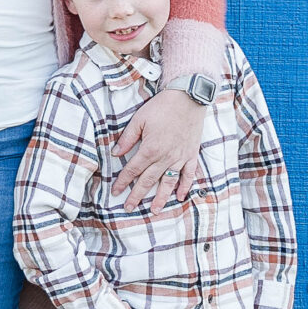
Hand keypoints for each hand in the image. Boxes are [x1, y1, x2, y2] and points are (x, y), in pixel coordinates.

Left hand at [116, 84, 205, 210]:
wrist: (188, 98)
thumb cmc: (162, 107)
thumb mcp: (139, 119)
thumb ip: (127, 139)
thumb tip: (116, 154)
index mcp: (150, 149)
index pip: (133, 170)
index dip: (123, 182)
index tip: (116, 192)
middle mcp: (165, 157)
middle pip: (148, 181)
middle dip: (137, 195)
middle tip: (129, 208)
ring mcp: (180, 157)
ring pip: (168, 182)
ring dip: (161, 198)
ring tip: (154, 211)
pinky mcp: (191, 154)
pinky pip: (189, 174)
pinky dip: (185, 186)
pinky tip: (180, 196)